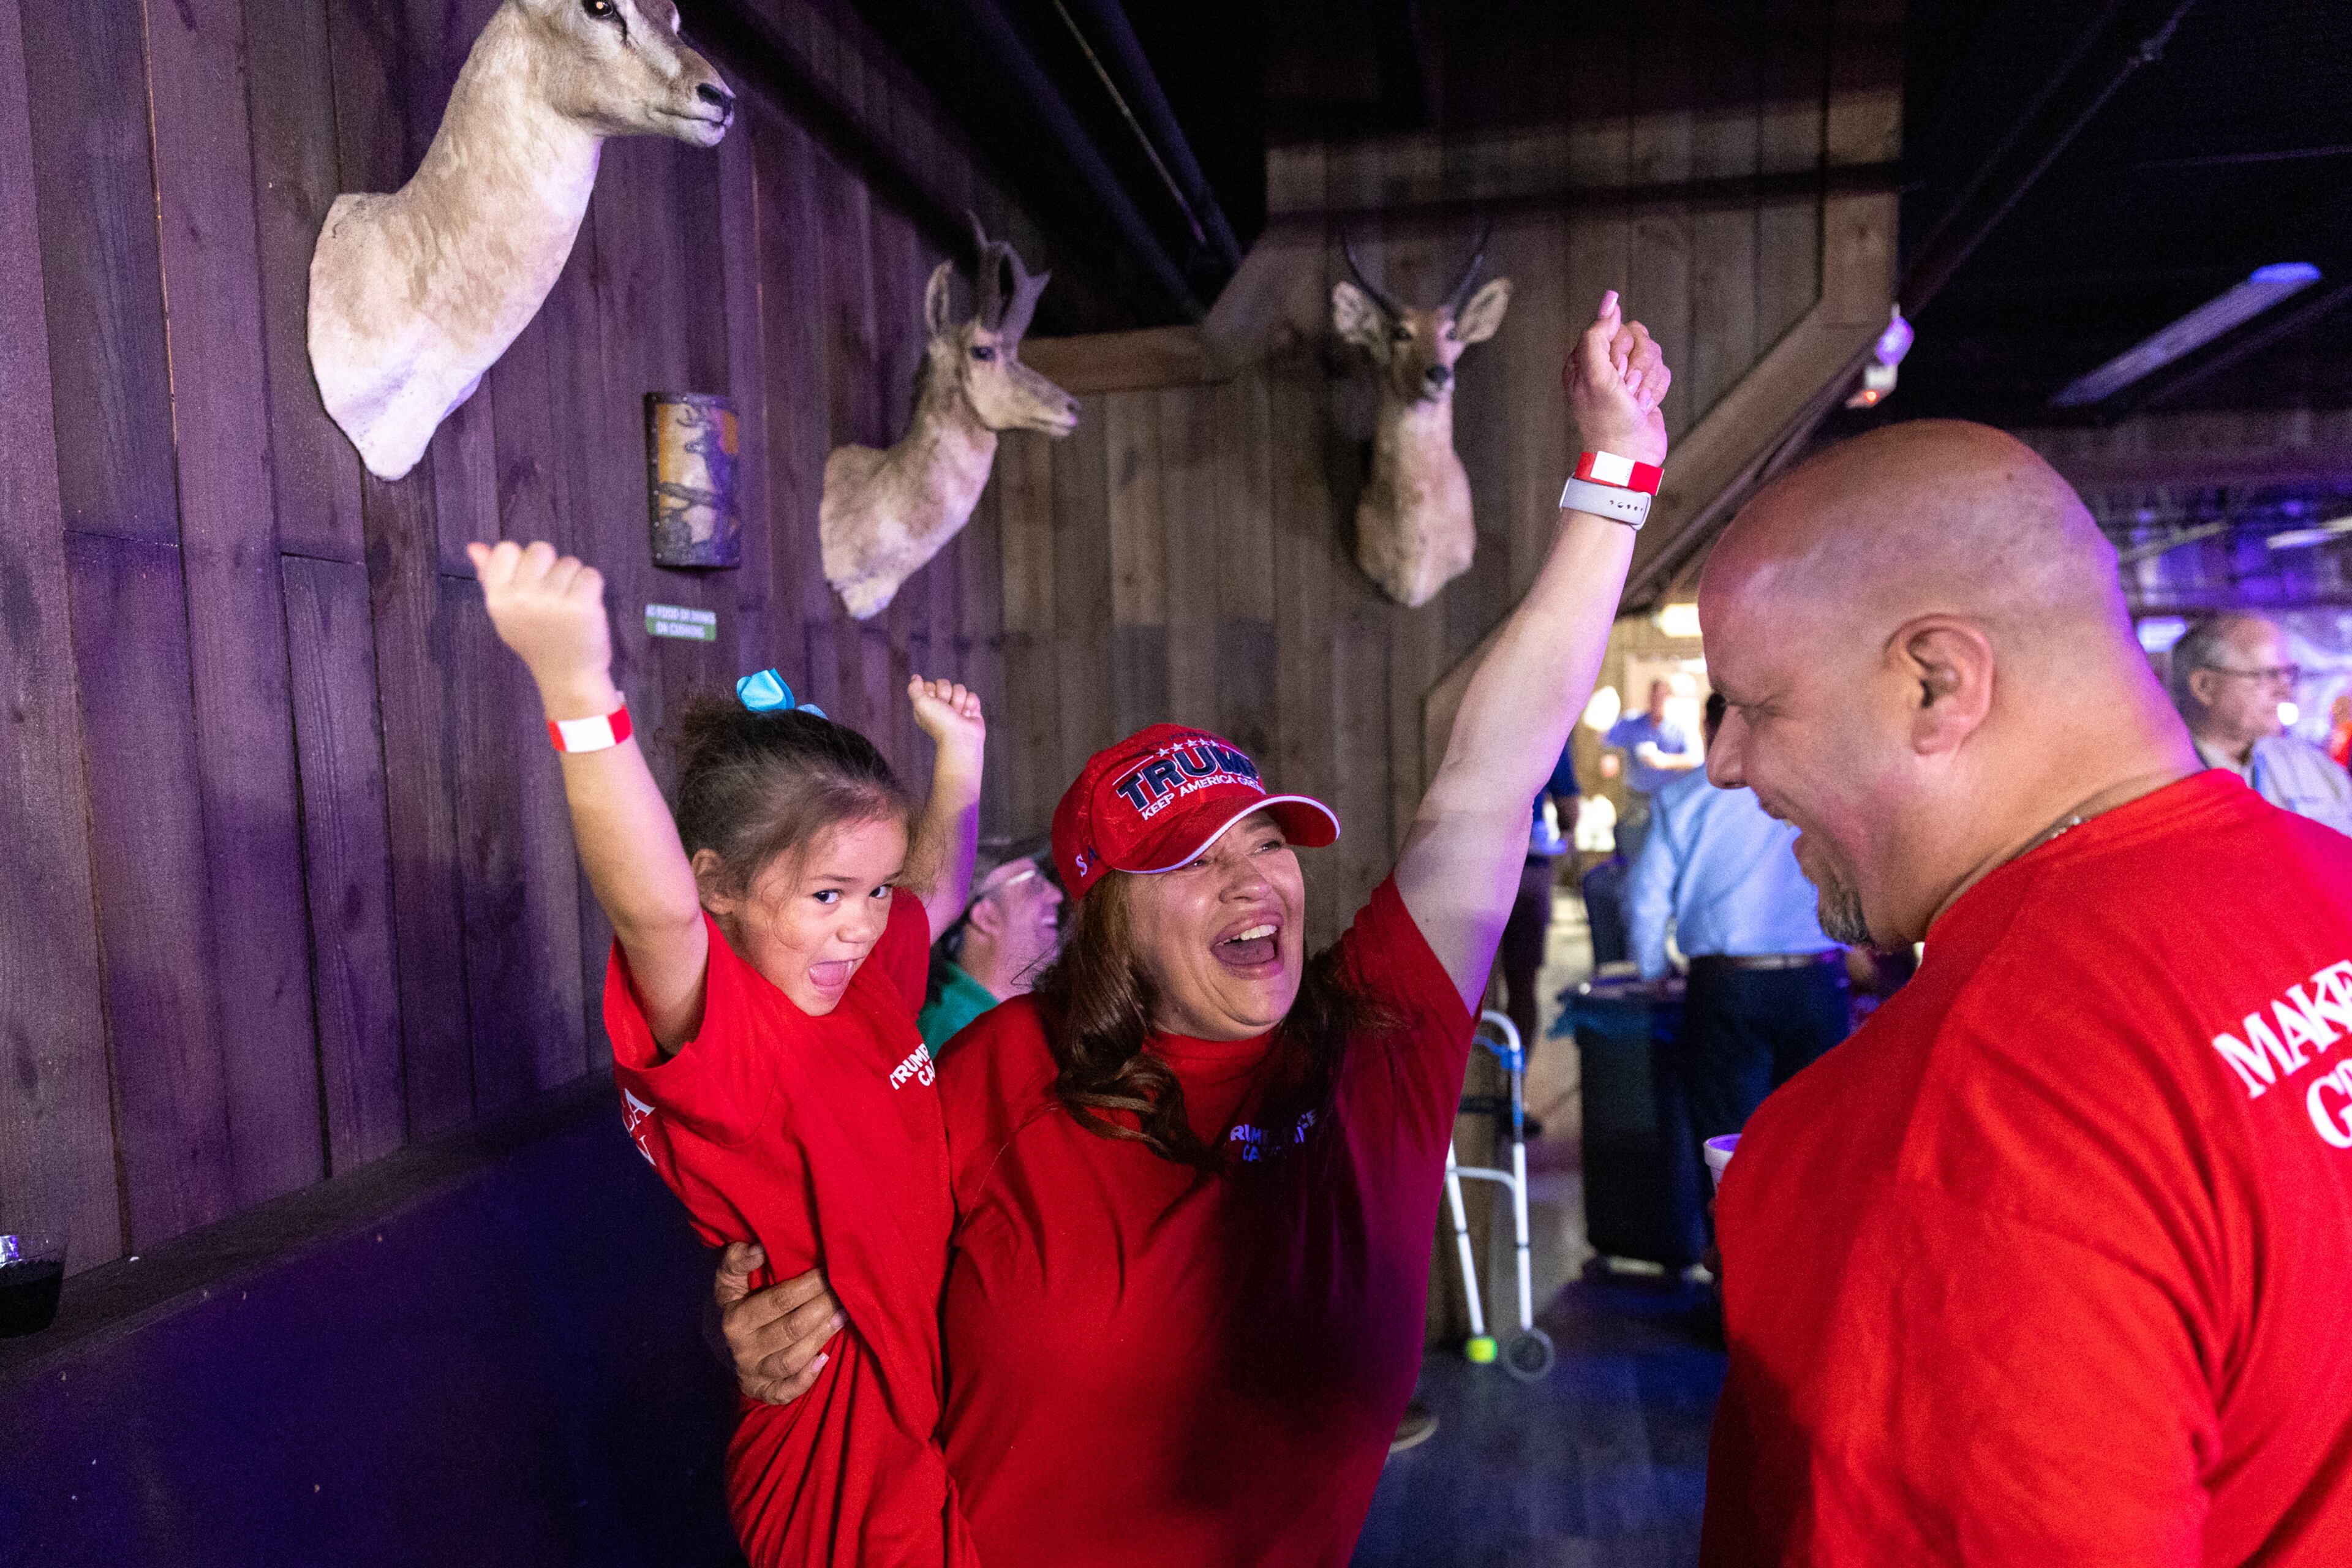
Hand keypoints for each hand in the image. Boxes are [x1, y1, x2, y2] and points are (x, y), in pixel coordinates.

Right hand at [468, 540, 616, 715]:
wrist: (566, 676)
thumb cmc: (536, 640)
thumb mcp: (505, 612)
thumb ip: (490, 576)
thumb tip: (474, 546)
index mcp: (498, 598)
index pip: (506, 548)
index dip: (523, 560)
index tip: (530, 582)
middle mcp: (522, 597)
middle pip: (540, 549)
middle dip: (551, 567)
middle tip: (553, 596)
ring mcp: (552, 602)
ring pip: (569, 562)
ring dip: (573, 579)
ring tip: (568, 606)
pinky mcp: (581, 606)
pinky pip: (590, 574)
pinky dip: (592, 588)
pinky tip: (585, 608)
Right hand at [714, 1243, 844, 1404]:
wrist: (715, 1341)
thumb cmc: (731, 1302)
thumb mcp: (726, 1280)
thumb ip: (736, 1260)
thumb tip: (758, 1249)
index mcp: (735, 1319)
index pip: (779, 1301)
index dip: (808, 1285)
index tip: (830, 1270)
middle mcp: (742, 1350)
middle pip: (791, 1329)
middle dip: (822, 1308)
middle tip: (845, 1292)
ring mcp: (751, 1373)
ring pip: (792, 1360)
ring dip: (821, 1337)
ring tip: (843, 1315)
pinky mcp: (760, 1391)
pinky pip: (784, 1392)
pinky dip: (805, 1380)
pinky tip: (825, 1358)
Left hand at [908, 676, 984, 770]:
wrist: (961, 738)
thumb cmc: (939, 723)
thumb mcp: (920, 703)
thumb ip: (914, 688)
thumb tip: (915, 677)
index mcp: (927, 705)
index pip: (929, 684)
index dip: (932, 690)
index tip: (933, 702)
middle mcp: (941, 705)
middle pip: (945, 684)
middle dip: (946, 695)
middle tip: (946, 709)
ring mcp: (956, 706)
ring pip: (959, 688)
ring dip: (959, 701)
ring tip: (958, 714)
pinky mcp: (970, 709)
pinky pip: (972, 695)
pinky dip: (970, 705)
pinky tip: (967, 716)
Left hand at [1563, 290, 1670, 467]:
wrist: (1628, 456)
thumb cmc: (1607, 419)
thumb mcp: (1595, 374)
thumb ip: (1597, 334)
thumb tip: (1610, 300)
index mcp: (1584, 358)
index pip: (1612, 326)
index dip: (1620, 348)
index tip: (1616, 371)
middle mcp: (1604, 364)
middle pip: (1636, 335)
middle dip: (1638, 363)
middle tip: (1628, 387)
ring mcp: (1626, 375)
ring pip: (1653, 352)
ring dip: (1649, 379)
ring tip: (1636, 400)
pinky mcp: (1645, 386)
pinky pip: (1663, 370)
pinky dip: (1657, 390)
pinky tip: (1645, 407)